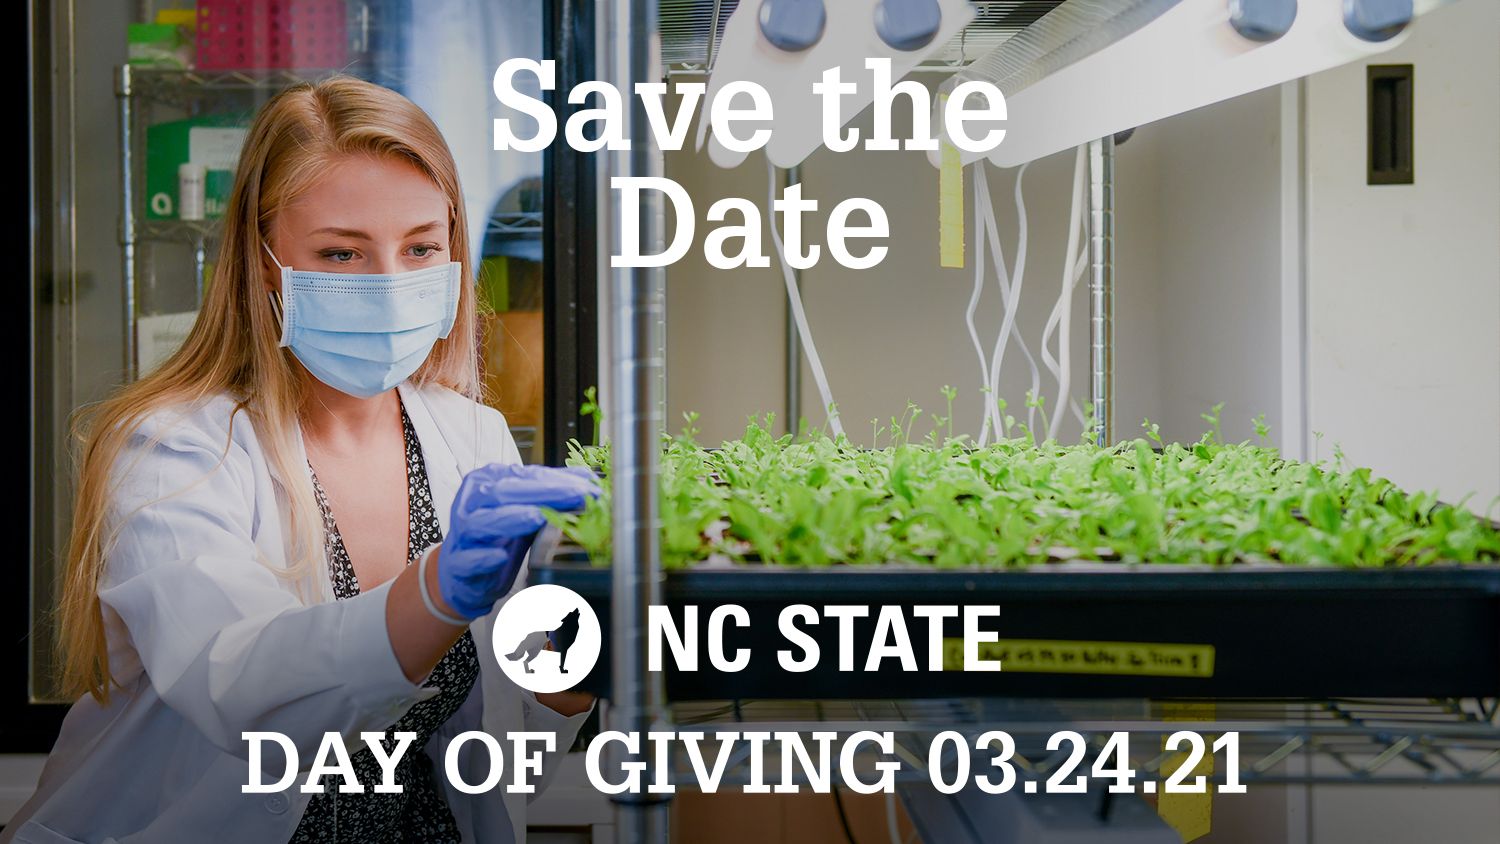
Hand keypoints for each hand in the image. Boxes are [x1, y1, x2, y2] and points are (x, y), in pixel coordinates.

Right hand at [436, 463, 600, 619]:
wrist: (465, 572)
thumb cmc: (499, 535)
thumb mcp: (527, 509)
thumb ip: (553, 493)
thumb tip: (588, 479)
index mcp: (488, 481)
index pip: (525, 476)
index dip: (558, 480)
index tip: (589, 486)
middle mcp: (472, 502)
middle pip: (503, 492)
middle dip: (543, 493)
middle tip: (576, 495)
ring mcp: (463, 533)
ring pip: (481, 521)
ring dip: (511, 518)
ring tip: (537, 516)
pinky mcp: (459, 564)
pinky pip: (467, 560)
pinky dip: (484, 558)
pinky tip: (501, 556)